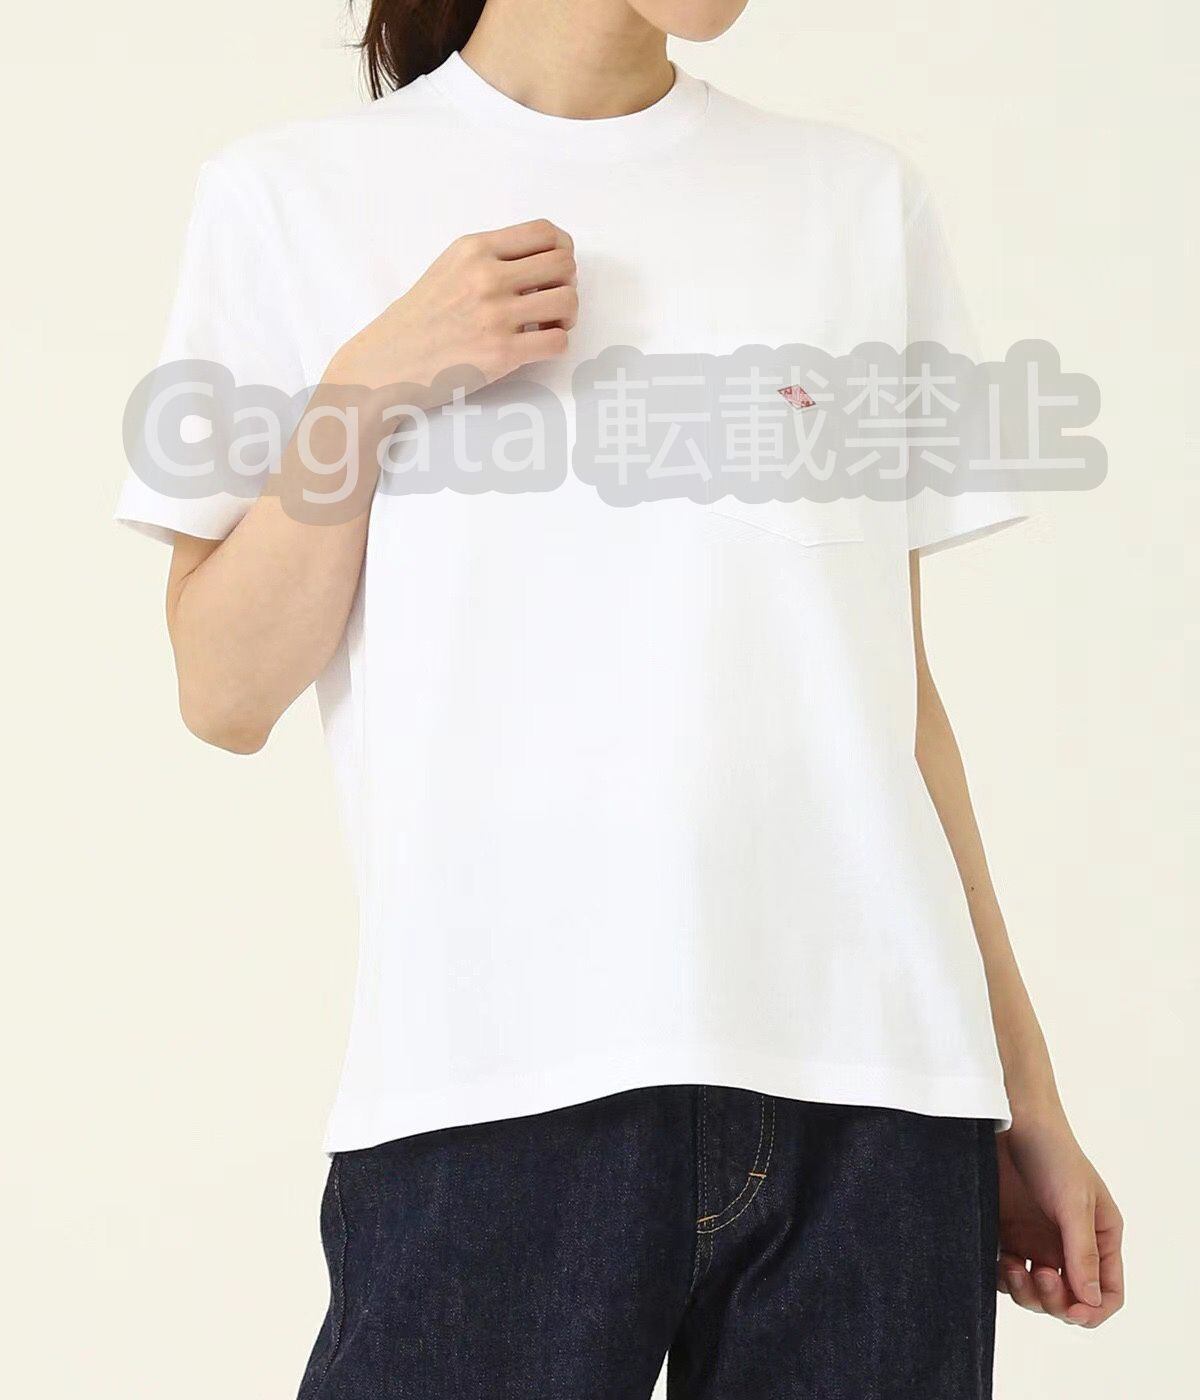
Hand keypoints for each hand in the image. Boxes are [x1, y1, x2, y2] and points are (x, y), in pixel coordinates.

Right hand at [326, 218, 575, 394]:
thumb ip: (490, 257)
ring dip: (567, 315)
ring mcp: (495, 316)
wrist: (388, 364)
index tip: (556, 268)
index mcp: (474, 249)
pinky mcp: (502, 353)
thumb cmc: (419, 320)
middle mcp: (487, 277)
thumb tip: (542, 260)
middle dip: (568, 282)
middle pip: (564, 263)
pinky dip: (556, 344)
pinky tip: (538, 345)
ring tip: (549, 324)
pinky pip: (558, 342)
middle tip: (553, 300)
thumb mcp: (448, 267)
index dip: (563, 249)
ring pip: (568, 302)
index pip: (544, 232)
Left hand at [996, 1111, 1123, 1326]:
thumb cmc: (1052, 1152)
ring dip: (1026, 1294)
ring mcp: (1036, 1241)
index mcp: (1098, 1238)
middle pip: (1070, 1300)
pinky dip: (1004, 1279)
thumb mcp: (1073, 1201)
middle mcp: (1068, 1245)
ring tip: (1014, 1267)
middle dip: (1055, 1301)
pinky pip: (1007, 1275)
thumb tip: (1090, 1301)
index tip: (1072, 1310)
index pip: (1107, 1292)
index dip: (1093, 1309)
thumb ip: (1082, 1252)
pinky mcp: (1006, 1234)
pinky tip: (1000, 1260)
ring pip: (1036, 1295)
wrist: (1008, 1120)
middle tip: (1040, 1276)